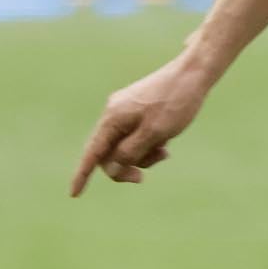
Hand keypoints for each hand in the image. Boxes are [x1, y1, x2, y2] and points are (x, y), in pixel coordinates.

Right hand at [70, 54, 215, 194]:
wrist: (193, 74)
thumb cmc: (175, 103)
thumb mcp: (154, 134)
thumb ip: (130, 153)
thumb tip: (114, 165)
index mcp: (113, 118)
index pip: (92, 152)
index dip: (82, 174)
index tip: (74, 194)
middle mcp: (114, 113)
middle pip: (108, 153)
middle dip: (125, 167)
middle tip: (143, 178)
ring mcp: (126, 111)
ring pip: (125, 147)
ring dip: (142, 156)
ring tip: (164, 151)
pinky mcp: (139, 111)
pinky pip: (136, 137)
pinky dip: (148, 146)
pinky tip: (165, 143)